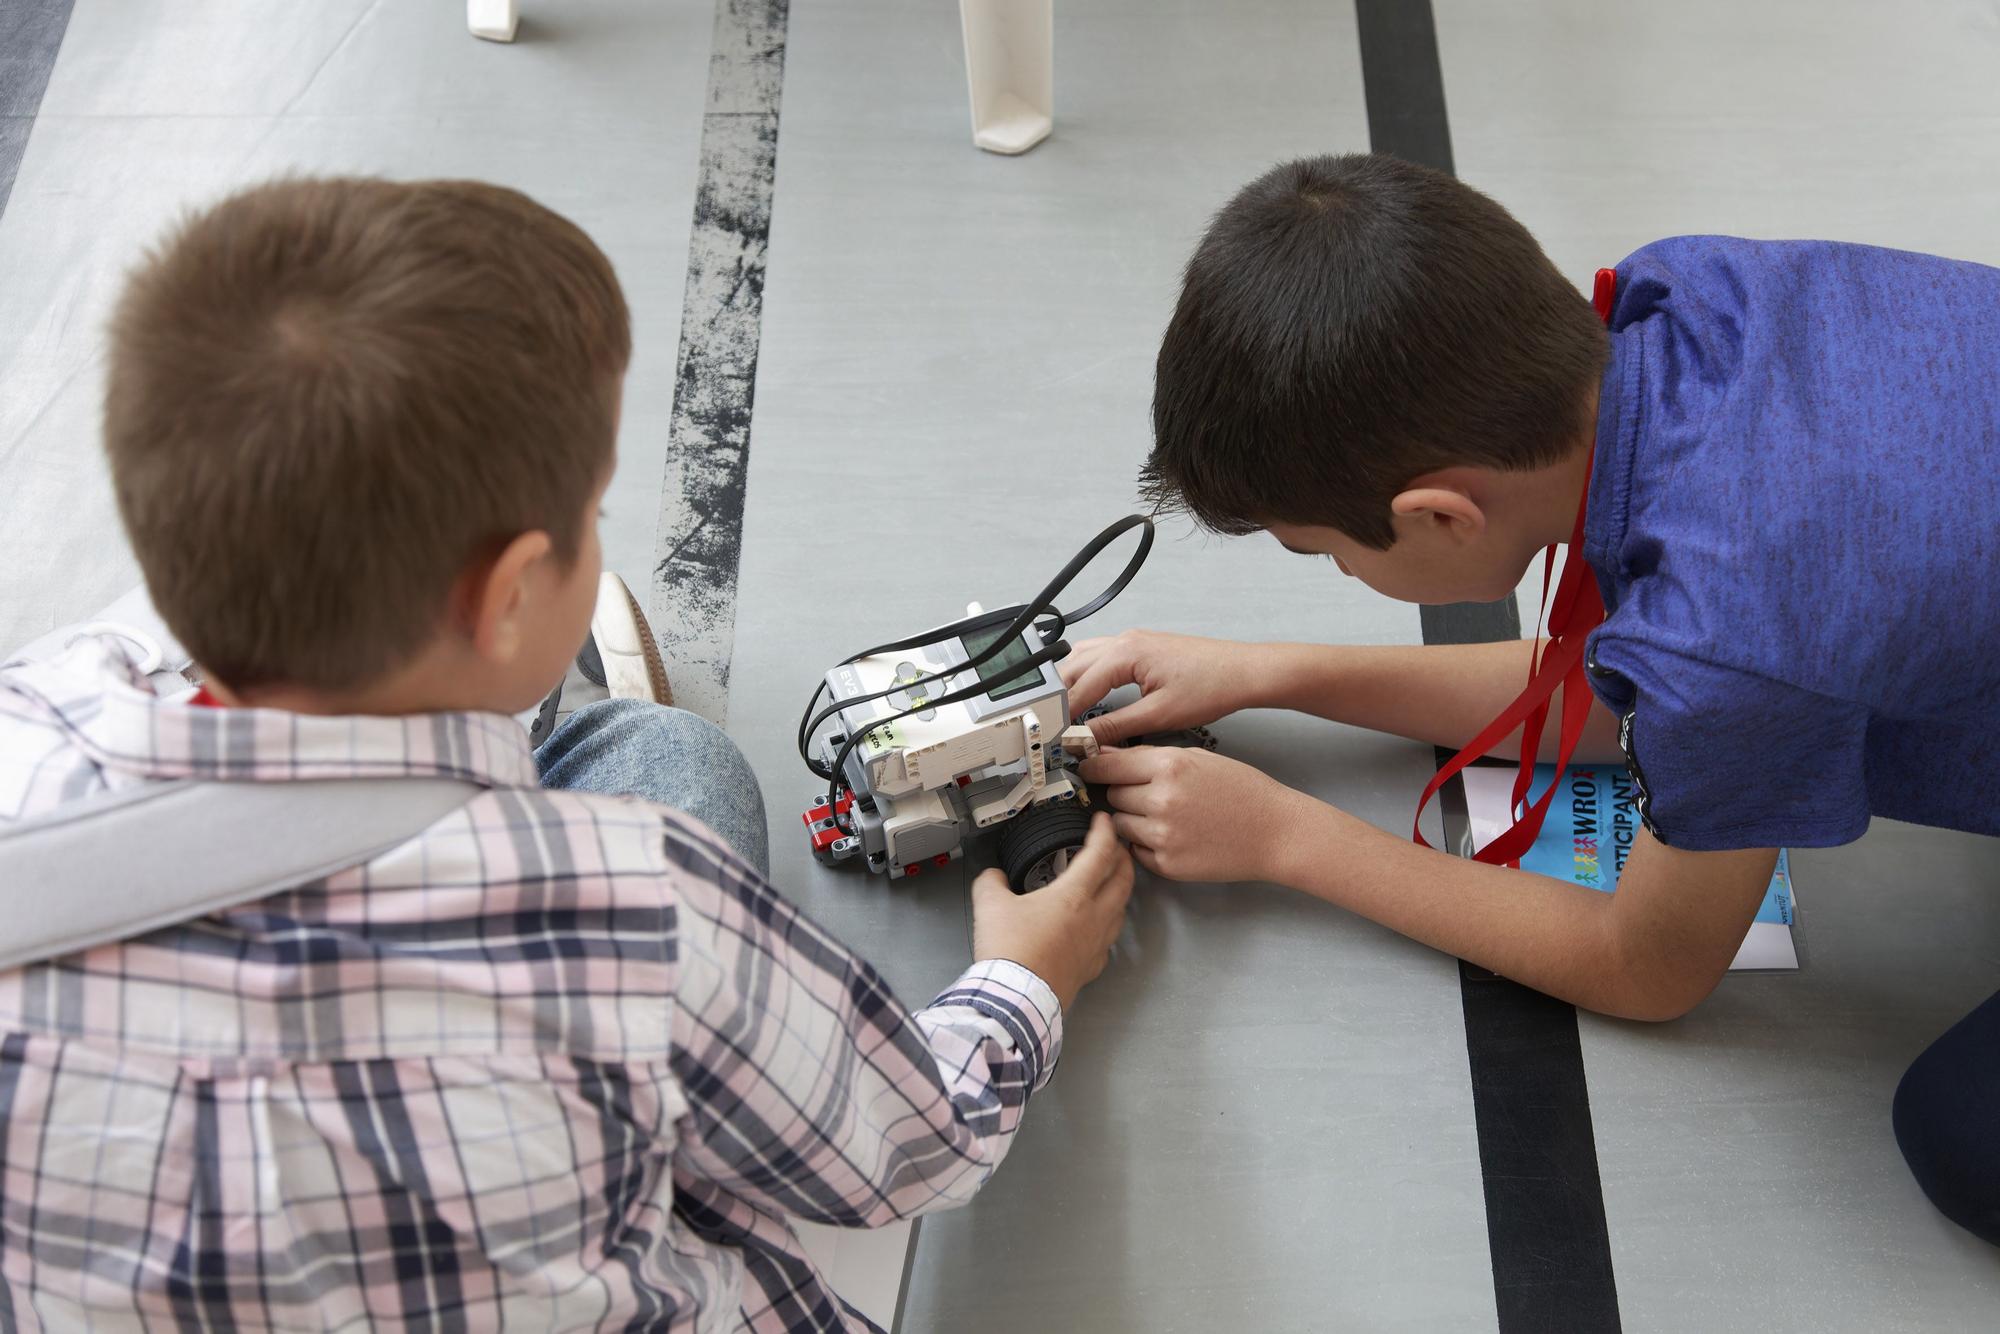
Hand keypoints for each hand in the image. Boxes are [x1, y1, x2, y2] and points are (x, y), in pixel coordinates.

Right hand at [971, 812, 1134, 1011]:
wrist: (1016, 998)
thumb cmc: (1010, 951)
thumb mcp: (989, 905)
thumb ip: (992, 882)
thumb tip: (993, 877)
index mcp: (1074, 895)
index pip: (1100, 853)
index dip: (1105, 832)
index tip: (1104, 822)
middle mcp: (1093, 917)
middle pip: (1123, 880)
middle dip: (1123, 859)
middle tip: (1116, 848)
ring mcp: (1096, 944)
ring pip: (1121, 910)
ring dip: (1120, 891)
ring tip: (1112, 884)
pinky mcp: (1091, 968)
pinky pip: (1108, 940)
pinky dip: (1108, 925)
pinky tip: (1097, 928)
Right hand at [1060, 630, 1266, 745]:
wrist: (1244, 672)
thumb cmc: (1212, 686)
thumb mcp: (1159, 715)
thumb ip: (1116, 727)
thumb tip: (1087, 739)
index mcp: (1125, 653)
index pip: (1079, 687)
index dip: (1063, 716)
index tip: (1053, 738)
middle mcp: (1125, 641)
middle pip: (1073, 667)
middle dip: (1059, 697)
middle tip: (1052, 728)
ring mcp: (1133, 640)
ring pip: (1084, 658)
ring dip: (1071, 684)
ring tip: (1064, 713)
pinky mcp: (1142, 647)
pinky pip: (1101, 656)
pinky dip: (1088, 674)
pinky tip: (1090, 692)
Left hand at [1079, 745, 1309, 884]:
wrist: (1275, 832)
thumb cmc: (1241, 791)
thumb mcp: (1198, 758)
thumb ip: (1150, 757)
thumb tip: (1106, 755)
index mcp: (1169, 766)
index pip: (1107, 765)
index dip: (1094, 766)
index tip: (1086, 767)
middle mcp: (1161, 800)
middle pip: (1112, 795)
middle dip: (1122, 793)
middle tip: (1147, 793)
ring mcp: (1162, 836)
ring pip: (1118, 824)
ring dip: (1131, 818)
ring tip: (1164, 815)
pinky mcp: (1167, 864)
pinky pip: (1135, 850)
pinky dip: (1145, 843)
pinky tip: (1173, 835)